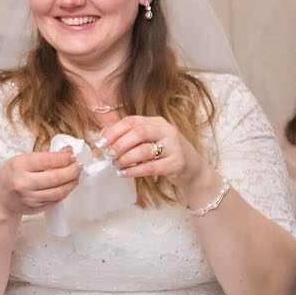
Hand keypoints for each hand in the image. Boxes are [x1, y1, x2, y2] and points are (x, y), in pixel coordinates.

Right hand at [0, 149, 79, 216]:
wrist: (0, 199)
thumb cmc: (10, 176)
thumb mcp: (20, 160)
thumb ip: (43, 157)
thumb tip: (66, 153)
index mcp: (19, 166)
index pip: (48, 160)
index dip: (64, 157)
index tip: (71, 154)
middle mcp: (24, 183)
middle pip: (57, 177)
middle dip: (73, 170)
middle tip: (78, 166)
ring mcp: (31, 198)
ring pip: (60, 191)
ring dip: (72, 182)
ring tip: (75, 176)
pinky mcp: (37, 208)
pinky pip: (57, 200)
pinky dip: (65, 191)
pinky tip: (66, 185)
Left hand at [99, 115, 213, 199]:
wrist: (194, 170)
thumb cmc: (166, 154)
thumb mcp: (150, 141)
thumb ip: (131, 136)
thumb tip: (103, 136)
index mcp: (157, 122)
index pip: (132, 121)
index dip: (114, 131)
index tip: (101, 142)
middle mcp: (167, 131)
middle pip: (139, 132)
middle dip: (119, 144)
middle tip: (108, 155)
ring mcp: (174, 146)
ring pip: (144, 150)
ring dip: (126, 159)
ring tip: (117, 165)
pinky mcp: (177, 163)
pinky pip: (151, 167)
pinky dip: (135, 171)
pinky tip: (125, 173)